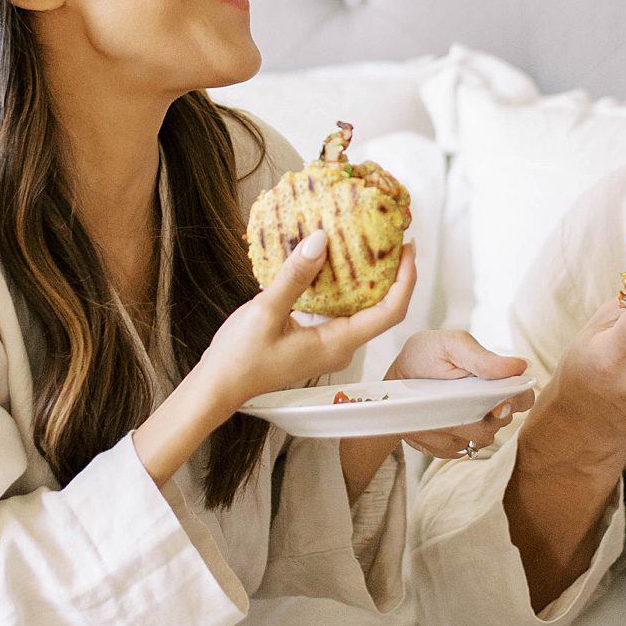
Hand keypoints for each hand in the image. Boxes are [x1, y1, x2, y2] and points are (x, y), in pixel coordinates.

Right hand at [136, 233, 417, 490]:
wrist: (218, 387)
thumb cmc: (240, 358)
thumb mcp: (265, 311)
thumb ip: (295, 276)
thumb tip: (321, 240)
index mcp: (337, 343)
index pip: (389, 312)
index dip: (405, 280)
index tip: (408, 249)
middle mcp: (339, 347)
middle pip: (380, 308)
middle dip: (390, 273)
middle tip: (386, 237)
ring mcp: (327, 345)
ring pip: (359, 308)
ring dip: (365, 278)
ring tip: (363, 242)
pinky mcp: (313, 340)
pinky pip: (338, 310)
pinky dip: (340, 286)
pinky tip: (328, 262)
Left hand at [383, 330, 532, 459]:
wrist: (395, 380)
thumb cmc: (425, 355)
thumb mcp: (449, 345)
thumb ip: (481, 356)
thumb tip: (520, 366)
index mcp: (495, 380)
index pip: (524, 397)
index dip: (517, 402)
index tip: (497, 404)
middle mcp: (489, 407)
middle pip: (502, 424)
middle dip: (478, 416)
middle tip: (453, 402)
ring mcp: (471, 428)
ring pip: (477, 440)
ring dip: (452, 424)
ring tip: (430, 406)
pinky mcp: (452, 445)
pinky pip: (451, 450)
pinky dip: (434, 436)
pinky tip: (423, 420)